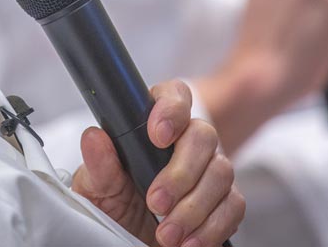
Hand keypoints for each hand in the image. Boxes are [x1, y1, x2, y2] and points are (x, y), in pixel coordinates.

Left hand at [72, 80, 243, 246]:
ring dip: (194, 208)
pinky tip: (189, 242)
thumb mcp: (97, 185)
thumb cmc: (114, 200)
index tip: (158, 136)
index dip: (171, 110)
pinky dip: (212, 228)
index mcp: (154, 121)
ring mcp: (210, 168)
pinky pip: (233, 206)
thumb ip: (99, 163)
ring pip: (221, 173)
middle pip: (203, 136)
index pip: (174, 96)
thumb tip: (94, 138)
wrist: (130, 235)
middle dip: (181, 173)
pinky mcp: (224, 199)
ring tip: (166, 233)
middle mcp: (187, 139)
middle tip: (156, 202)